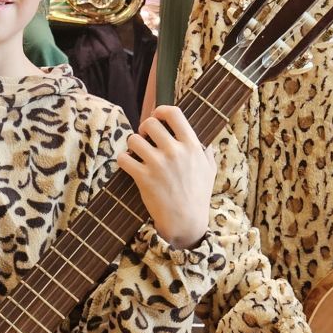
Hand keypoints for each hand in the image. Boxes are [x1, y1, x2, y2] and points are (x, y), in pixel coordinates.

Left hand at [118, 106, 215, 248]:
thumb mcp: (209, 172)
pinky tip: (129, 165)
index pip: (174, 114)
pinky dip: (123, 160)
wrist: (186, 221)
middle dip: (144, 129)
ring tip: (137, 153)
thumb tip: (207, 145)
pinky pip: (124, 158)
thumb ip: (207, 155)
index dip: (161, 111)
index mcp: (192, 146)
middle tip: (145, 139)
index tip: (157, 116)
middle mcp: (175, 152)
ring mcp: (158, 164)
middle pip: (150, 124)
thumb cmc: (198, 196)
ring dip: (132, 145)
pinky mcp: (143, 178)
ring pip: (133, 139)